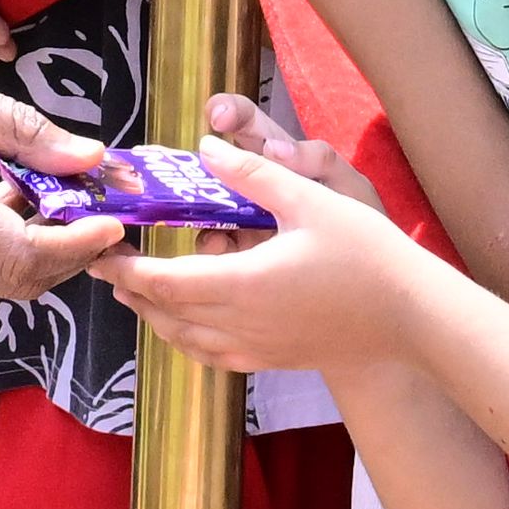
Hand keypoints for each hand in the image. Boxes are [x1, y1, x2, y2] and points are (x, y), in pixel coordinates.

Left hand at [96, 122, 434, 374]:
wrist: (410, 318)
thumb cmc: (366, 255)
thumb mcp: (310, 200)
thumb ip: (253, 175)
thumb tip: (207, 149)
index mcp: (240, 285)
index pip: (161, 279)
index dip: (123, 265)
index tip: (98, 247)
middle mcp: (238, 325)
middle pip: (163, 312)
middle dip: (129, 287)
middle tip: (104, 261)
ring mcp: (254, 348)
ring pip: (182, 338)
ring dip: (153, 313)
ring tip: (135, 288)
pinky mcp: (271, 360)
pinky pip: (209, 354)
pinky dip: (184, 336)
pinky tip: (186, 323)